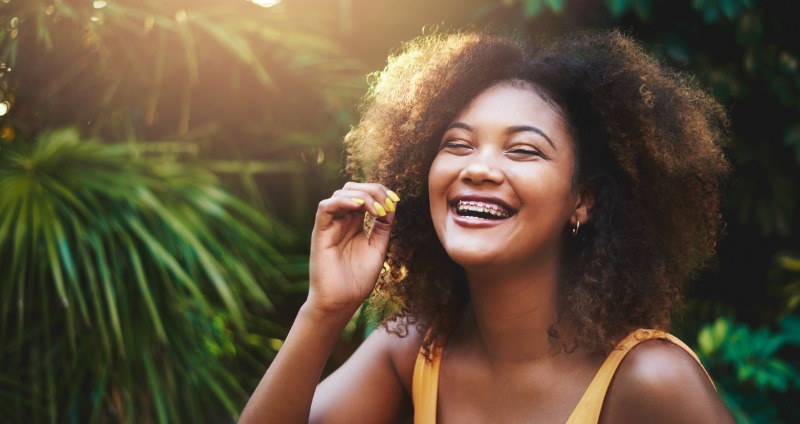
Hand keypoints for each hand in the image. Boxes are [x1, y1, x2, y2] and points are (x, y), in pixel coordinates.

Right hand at [307, 182, 399, 315]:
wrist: (341, 301)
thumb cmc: (357, 279)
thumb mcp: (378, 248)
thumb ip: (383, 226)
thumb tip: (392, 203)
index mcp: (354, 223)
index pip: (364, 194)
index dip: (381, 192)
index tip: (396, 201)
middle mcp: (341, 221)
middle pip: (353, 188)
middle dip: (373, 190)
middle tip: (387, 204)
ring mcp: (330, 226)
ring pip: (340, 193)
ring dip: (362, 195)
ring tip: (377, 211)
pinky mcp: (320, 232)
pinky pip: (325, 207)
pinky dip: (343, 201)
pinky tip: (359, 207)